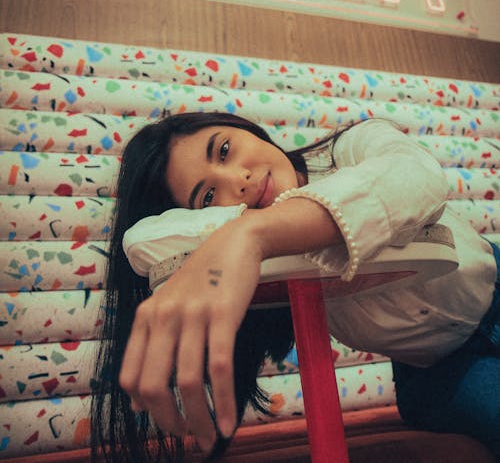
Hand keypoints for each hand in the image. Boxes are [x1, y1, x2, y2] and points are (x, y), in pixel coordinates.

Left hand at [119, 217, 261, 453]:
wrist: (234, 242)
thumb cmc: (202, 279)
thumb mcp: (168, 305)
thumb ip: (151, 345)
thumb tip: (137, 402)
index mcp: (146, 316)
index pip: (130, 377)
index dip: (145, 409)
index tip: (165, 423)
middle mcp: (164, 316)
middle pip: (155, 385)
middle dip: (170, 422)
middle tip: (189, 437)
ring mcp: (193, 314)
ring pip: (190, 382)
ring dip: (201, 419)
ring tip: (212, 437)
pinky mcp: (223, 314)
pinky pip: (220, 368)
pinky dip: (226, 402)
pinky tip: (232, 422)